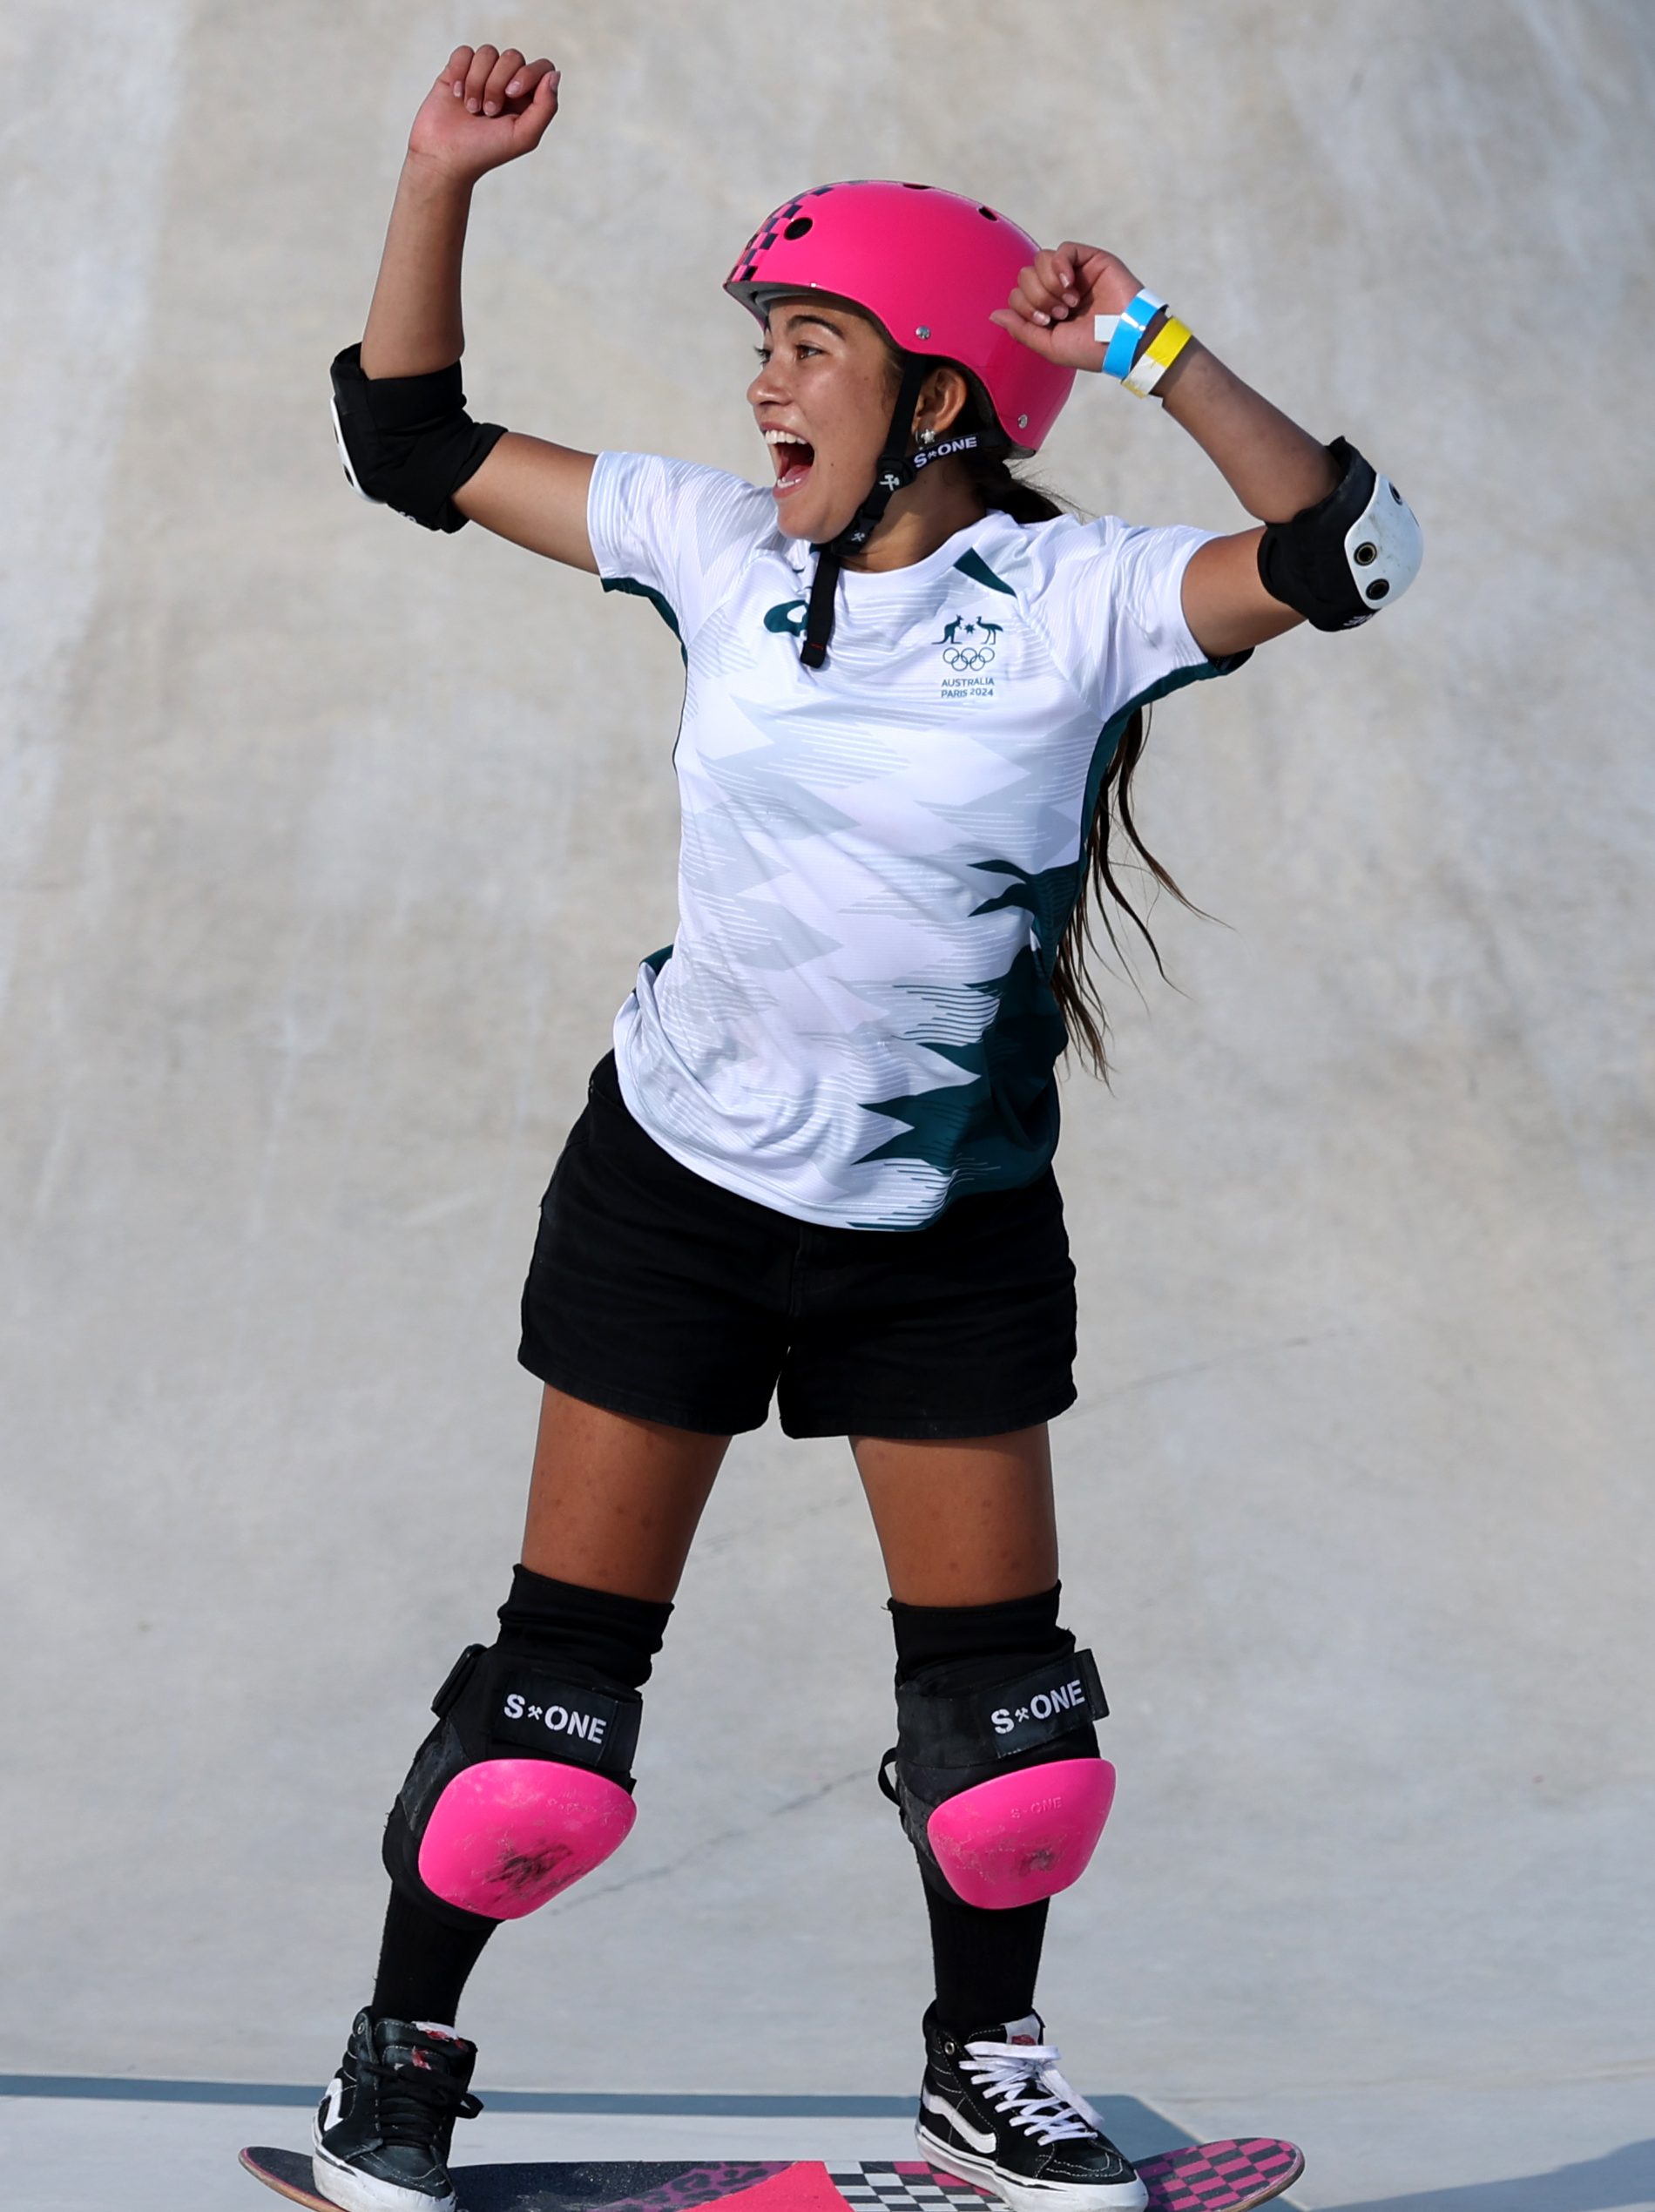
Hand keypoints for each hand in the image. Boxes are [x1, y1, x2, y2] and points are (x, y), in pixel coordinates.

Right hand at [407, 45, 559, 183]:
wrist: (444, 157)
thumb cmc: (485, 151)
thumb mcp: (523, 136)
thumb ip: (546, 107)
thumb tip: (554, 74)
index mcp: (528, 99)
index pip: (542, 68)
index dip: (528, 74)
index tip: (511, 93)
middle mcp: (507, 84)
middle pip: (513, 57)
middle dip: (498, 83)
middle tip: (488, 111)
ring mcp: (482, 75)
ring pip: (488, 53)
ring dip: (477, 82)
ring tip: (471, 109)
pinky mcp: (458, 70)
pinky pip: (465, 52)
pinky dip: (460, 72)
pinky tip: (456, 95)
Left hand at [990, 241, 1148, 372]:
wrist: (1125, 341)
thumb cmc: (1091, 349)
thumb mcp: (1049, 345)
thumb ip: (1021, 329)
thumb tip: (994, 315)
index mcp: (1048, 309)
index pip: (1018, 295)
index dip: (1025, 307)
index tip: (1047, 322)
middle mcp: (1058, 289)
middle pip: (1025, 275)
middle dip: (1037, 297)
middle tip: (1059, 313)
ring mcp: (1075, 273)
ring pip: (1040, 260)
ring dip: (1049, 284)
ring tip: (1069, 302)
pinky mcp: (1091, 259)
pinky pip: (1063, 249)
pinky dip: (1060, 266)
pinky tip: (1070, 284)